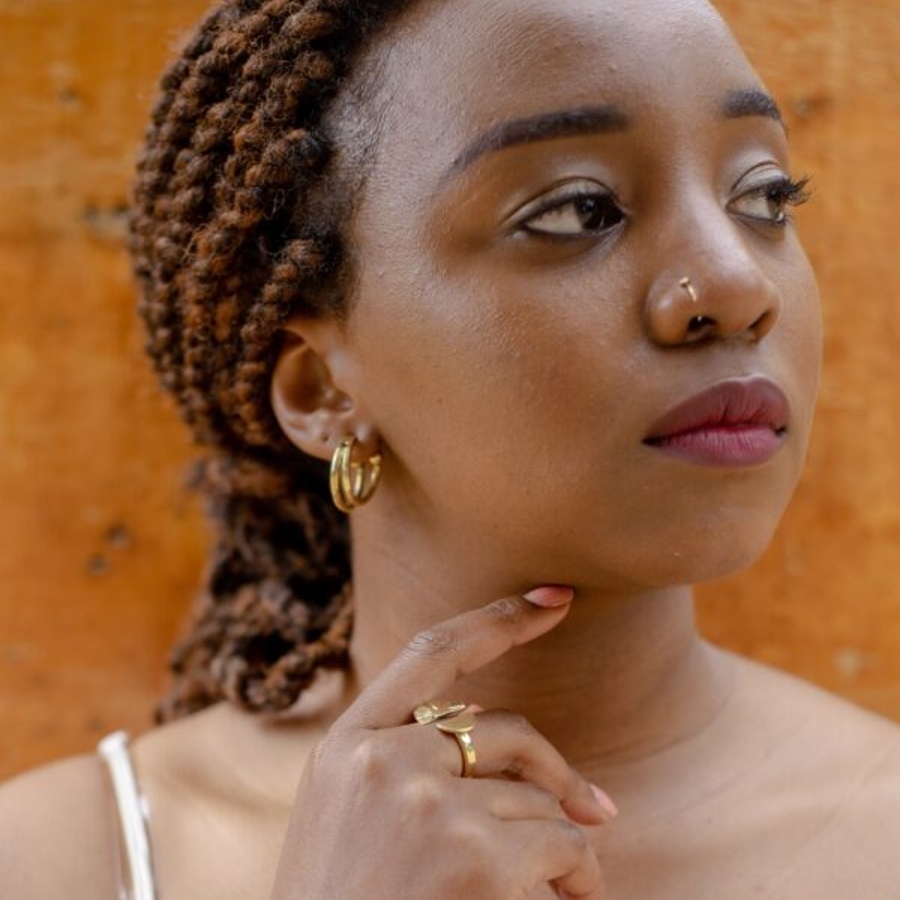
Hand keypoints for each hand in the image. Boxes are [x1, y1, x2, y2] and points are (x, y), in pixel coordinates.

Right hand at [270, 587, 614, 899]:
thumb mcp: (349, 822)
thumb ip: (403, 765)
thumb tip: (499, 734)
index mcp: (347, 745)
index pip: (431, 650)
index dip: (498, 618)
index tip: (554, 597)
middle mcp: (382, 759)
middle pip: (504, 729)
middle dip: (556, 771)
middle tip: (598, 809)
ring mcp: (426, 802)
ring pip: (536, 797)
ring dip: (563, 842)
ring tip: (566, 887)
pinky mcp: (474, 855)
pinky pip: (560, 846)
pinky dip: (579, 877)